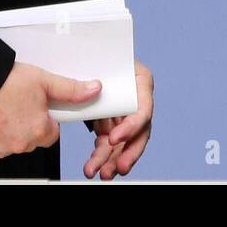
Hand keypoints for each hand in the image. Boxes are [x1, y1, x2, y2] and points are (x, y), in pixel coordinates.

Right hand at [0, 62, 100, 159]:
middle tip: (17, 102)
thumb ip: (69, 89)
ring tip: (0, 106)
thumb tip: (92, 90)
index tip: (38, 105)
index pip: (52, 132)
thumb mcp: (41, 79)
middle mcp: (20, 144)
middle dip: (27, 122)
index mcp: (38, 130)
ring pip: (11, 141)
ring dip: (8, 128)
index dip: (46, 117)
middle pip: (32, 137)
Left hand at [84, 58, 153, 178]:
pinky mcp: (112, 124)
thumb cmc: (95, 53)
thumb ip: (95, 76)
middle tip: (117, 168)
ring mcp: (125, 113)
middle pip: (139, 132)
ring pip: (124, 143)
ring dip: (112, 160)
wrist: (83, 55)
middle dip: (128, 153)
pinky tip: (94, 166)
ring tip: (99, 173)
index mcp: (141, 80)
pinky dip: (102, 156)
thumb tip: (94, 88)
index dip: (131, 127)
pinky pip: (109, 144)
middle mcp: (137, 99)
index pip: (143, 109)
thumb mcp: (98, 60)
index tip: (113, 139)